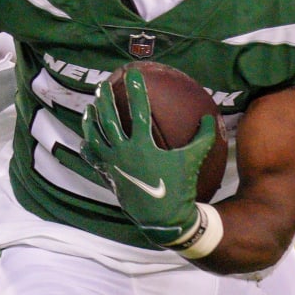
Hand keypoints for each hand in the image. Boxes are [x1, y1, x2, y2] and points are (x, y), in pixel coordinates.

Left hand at [79, 67, 216, 247]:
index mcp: (143, 146)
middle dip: (105, 100)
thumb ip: (202, 137)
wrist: (164, 220)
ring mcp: (113, 165)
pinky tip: (86, 140)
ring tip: (90, 107)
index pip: (138, 111)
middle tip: (104, 85)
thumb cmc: (179, 188)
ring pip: (96, 137)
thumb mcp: (193, 160)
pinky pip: (94, 159)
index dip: (136, 90)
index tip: (132, 73)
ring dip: (91, 120)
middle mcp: (123, 152)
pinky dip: (88, 148)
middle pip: (109, 120)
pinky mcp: (109, 177)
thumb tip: (208, 116)